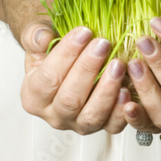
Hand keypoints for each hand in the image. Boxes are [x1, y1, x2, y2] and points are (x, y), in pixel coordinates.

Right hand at [20, 20, 131, 134]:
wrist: (70, 62)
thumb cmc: (53, 51)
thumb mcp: (37, 39)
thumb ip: (34, 35)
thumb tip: (42, 38)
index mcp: (33, 96)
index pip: (48, 78)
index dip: (66, 54)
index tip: (83, 32)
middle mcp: (54, 116)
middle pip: (70, 99)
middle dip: (88, 69)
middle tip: (103, 44)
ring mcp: (79, 124)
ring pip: (91, 115)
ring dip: (106, 90)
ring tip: (118, 64)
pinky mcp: (102, 127)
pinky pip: (112, 126)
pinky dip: (121, 111)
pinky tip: (127, 91)